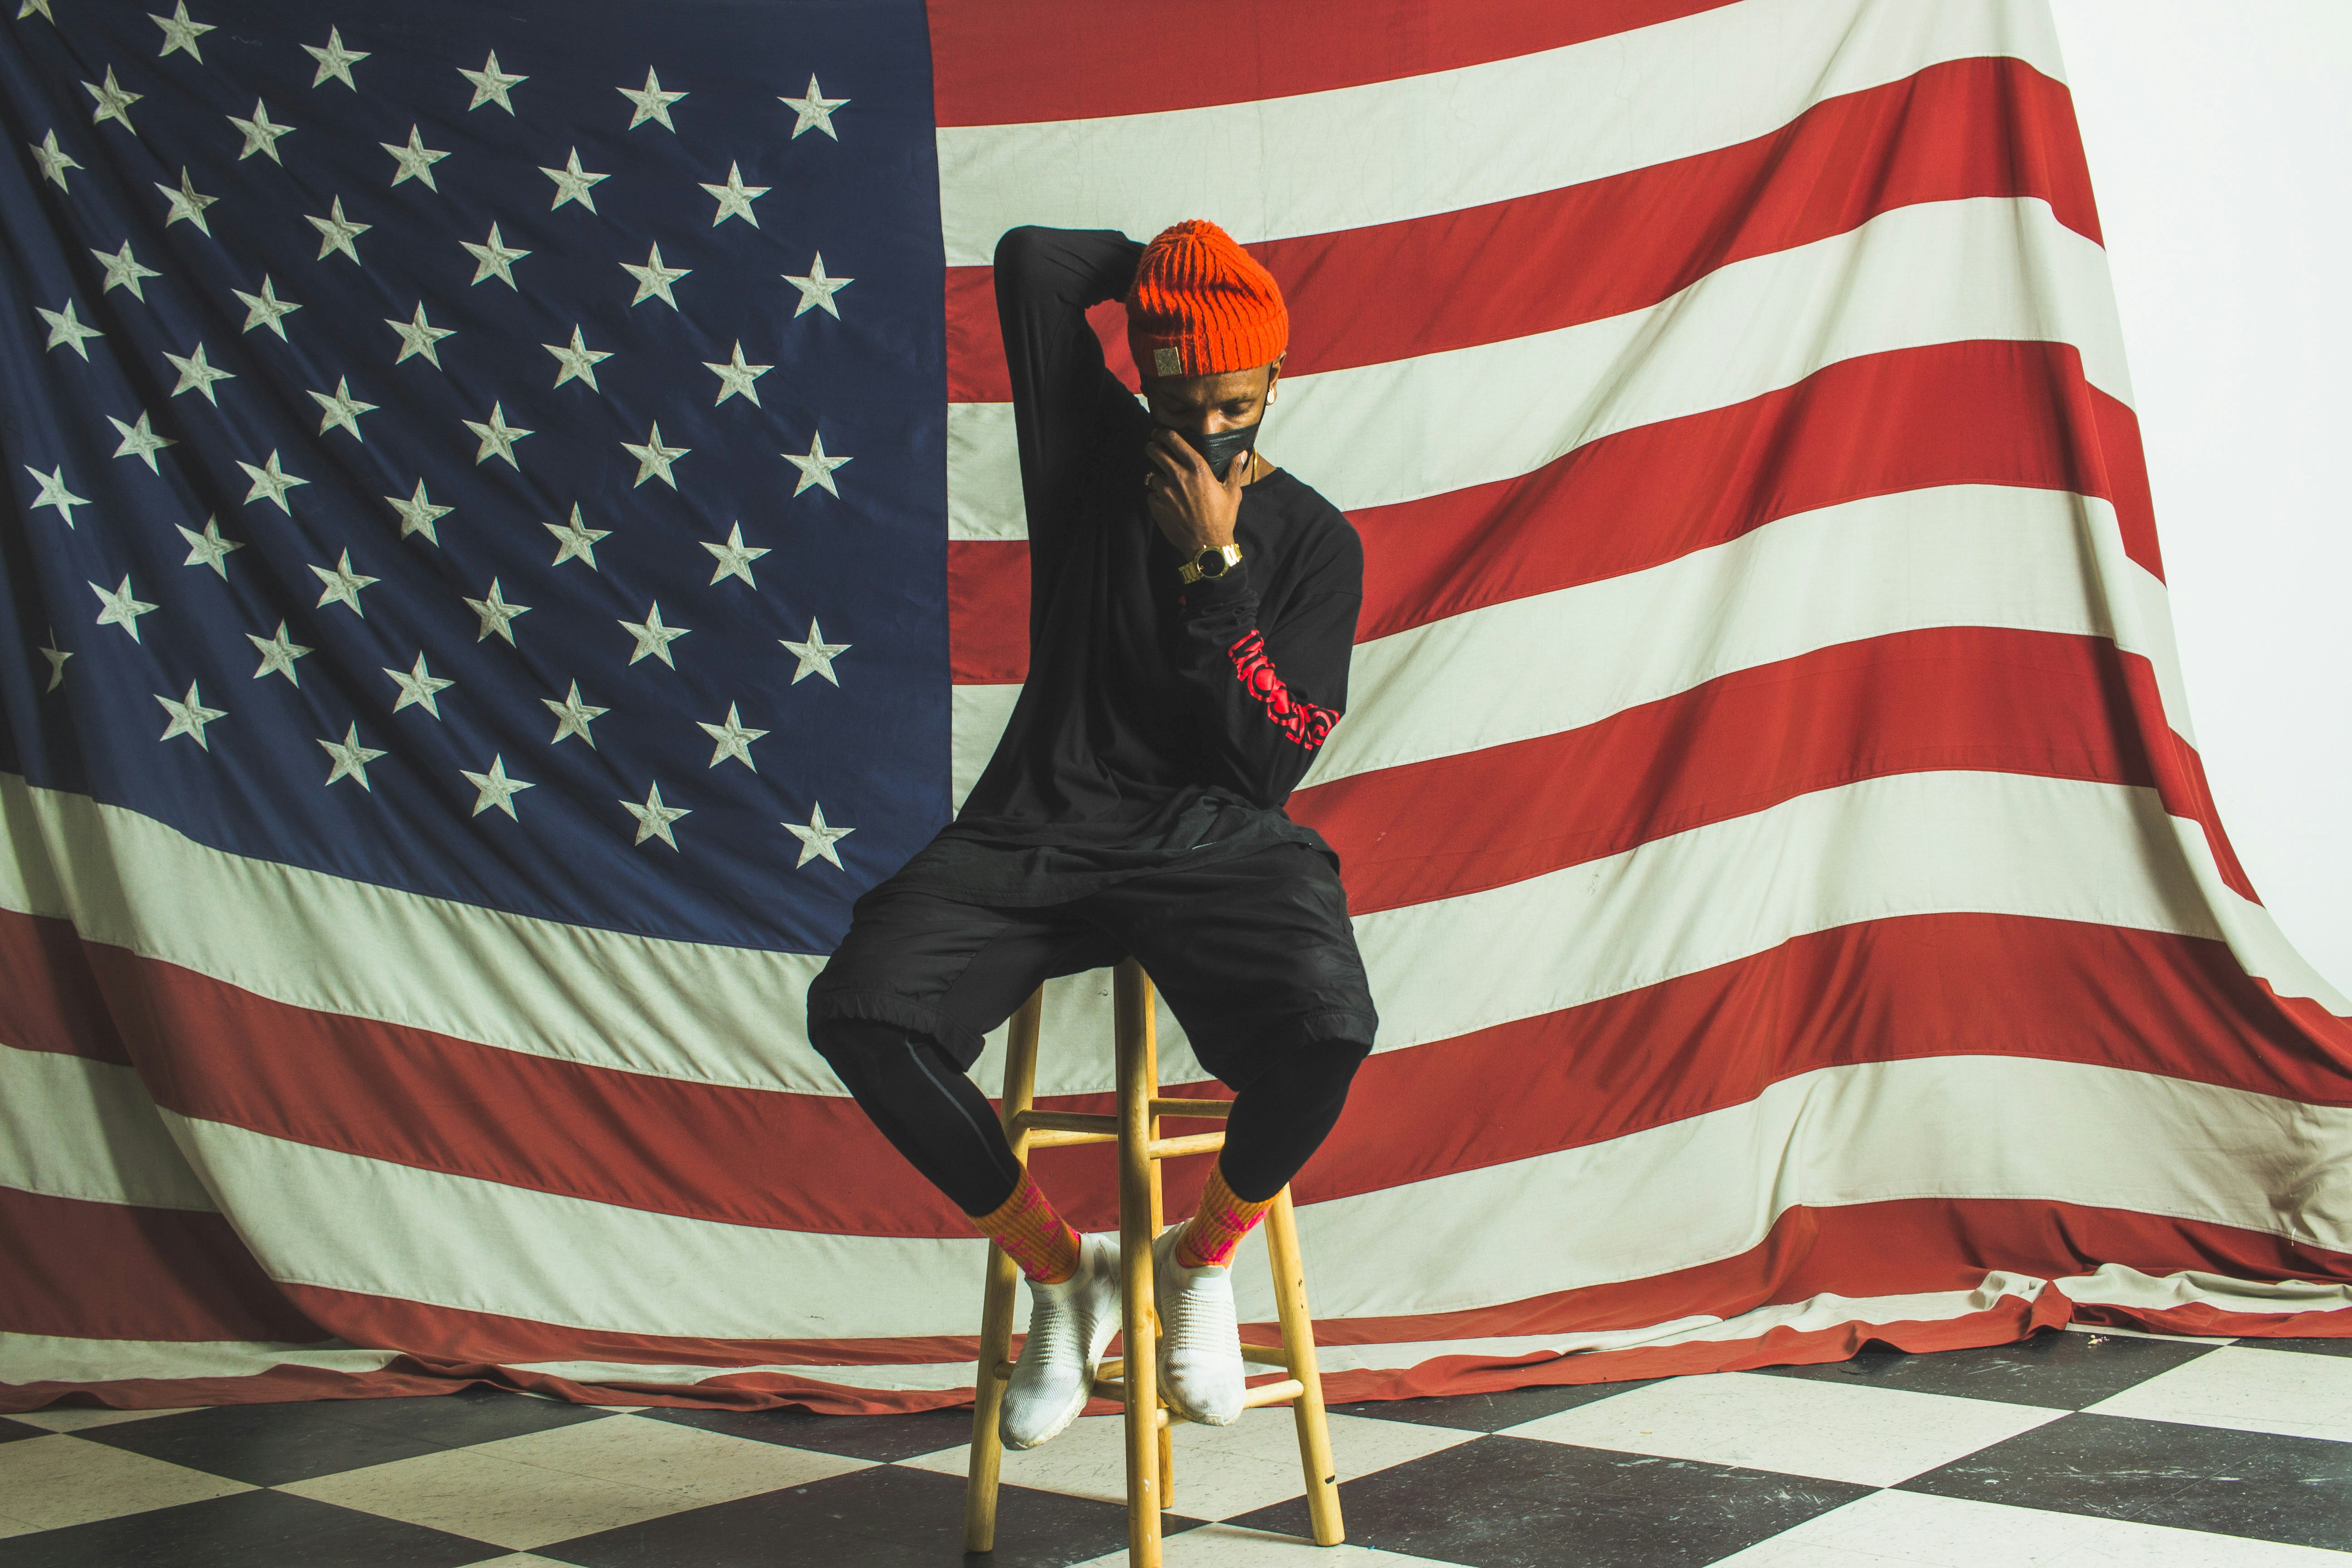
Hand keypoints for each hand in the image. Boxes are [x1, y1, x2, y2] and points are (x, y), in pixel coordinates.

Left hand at [1143, 426, 1246, 555]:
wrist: (1207, 545)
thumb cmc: (1222, 518)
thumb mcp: (1232, 493)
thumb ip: (1234, 470)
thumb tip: (1241, 454)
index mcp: (1197, 469)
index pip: (1174, 441)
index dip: (1163, 433)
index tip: (1159, 433)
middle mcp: (1179, 476)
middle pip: (1155, 452)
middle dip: (1151, 447)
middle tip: (1151, 448)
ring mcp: (1166, 492)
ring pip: (1152, 475)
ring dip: (1156, 476)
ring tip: (1164, 482)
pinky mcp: (1157, 507)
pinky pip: (1151, 495)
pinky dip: (1156, 496)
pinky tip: (1166, 502)